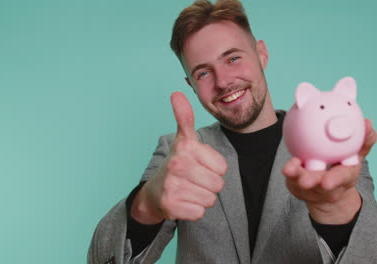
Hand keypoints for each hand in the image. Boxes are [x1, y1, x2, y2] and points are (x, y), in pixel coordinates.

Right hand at [131, 92, 226, 223]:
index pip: (222, 167)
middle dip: (210, 184)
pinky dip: (194, 210)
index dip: (214, 168)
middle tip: (195, 180)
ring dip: (203, 197)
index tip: (200, 165)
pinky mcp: (171, 206)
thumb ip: (185, 117)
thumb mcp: (183, 140)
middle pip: (218, 184)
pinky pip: (200, 212)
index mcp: (186, 148)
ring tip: (189, 190)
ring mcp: (173, 187)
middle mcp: (177, 165)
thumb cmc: (177, 164)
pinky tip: (184, 201)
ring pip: (210, 200)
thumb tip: (177, 93)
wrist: (154, 192)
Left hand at [282, 119, 376, 223]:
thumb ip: (364, 141)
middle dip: (310, 182)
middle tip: (303, 180)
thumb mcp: (357, 156)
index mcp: (345, 178)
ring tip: (289, 169)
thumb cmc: (343, 168)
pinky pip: (291, 181)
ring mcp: (312, 190)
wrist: (331, 191)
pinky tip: (288, 167)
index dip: (334, 180)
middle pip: (318, 185)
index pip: (341, 178)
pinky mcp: (297, 189)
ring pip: (300, 184)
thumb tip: (368, 123)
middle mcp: (328, 188)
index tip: (326, 182)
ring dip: (295, 176)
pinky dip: (290, 173)